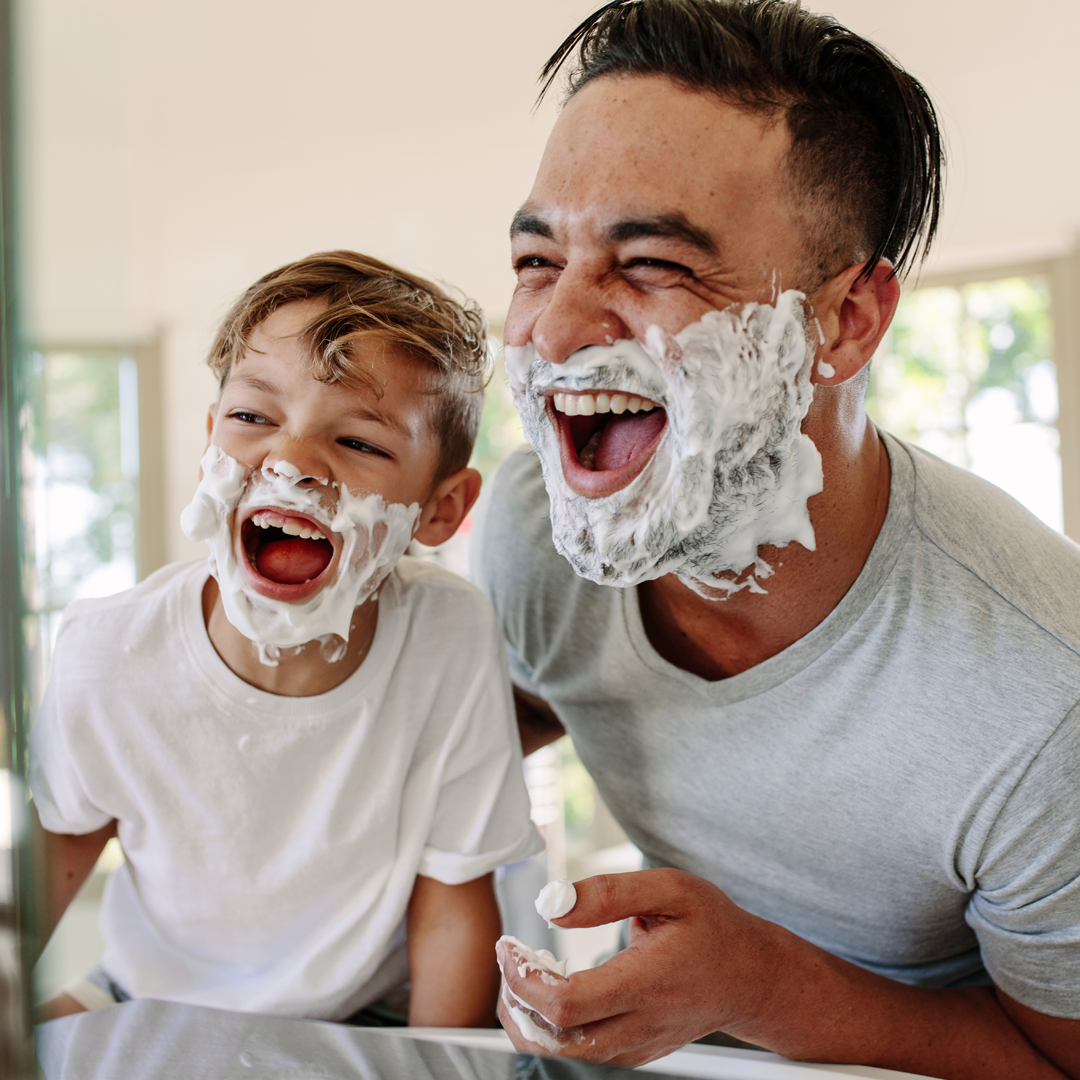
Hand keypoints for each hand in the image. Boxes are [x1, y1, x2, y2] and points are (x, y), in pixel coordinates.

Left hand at [496, 868, 781, 1065]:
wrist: (752, 976)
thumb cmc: (714, 929)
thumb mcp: (671, 889)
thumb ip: (610, 892)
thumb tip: (555, 905)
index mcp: (648, 982)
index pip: (569, 1004)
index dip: (525, 980)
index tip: (508, 947)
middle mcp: (641, 1024)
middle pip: (557, 1044)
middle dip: (516, 1006)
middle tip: (510, 961)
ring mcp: (637, 1046)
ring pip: (565, 1057)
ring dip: (529, 1021)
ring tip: (524, 974)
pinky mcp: (634, 1052)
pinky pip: (581, 1055)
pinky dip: (552, 1029)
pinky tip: (550, 990)